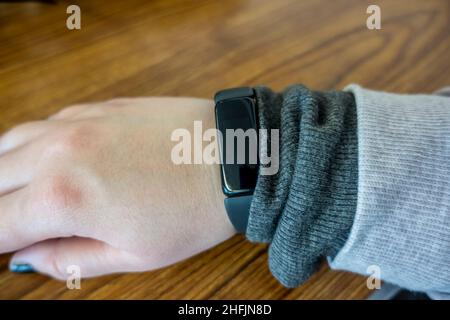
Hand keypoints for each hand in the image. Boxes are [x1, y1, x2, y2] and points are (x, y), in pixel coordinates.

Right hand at [0, 97, 234, 278]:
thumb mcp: (133, 254)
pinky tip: (53, 161)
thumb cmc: (193, 211)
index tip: (9, 248)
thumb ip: (70, 259)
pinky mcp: (98, 107)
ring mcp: (78, 121)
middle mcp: (58, 152)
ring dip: (8, 172)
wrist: (236, 157)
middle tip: (19, 224)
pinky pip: (46, 123)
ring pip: (9, 143)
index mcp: (63, 198)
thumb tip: (30, 258)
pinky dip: (35, 145)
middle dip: (0, 208)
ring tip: (26, 194)